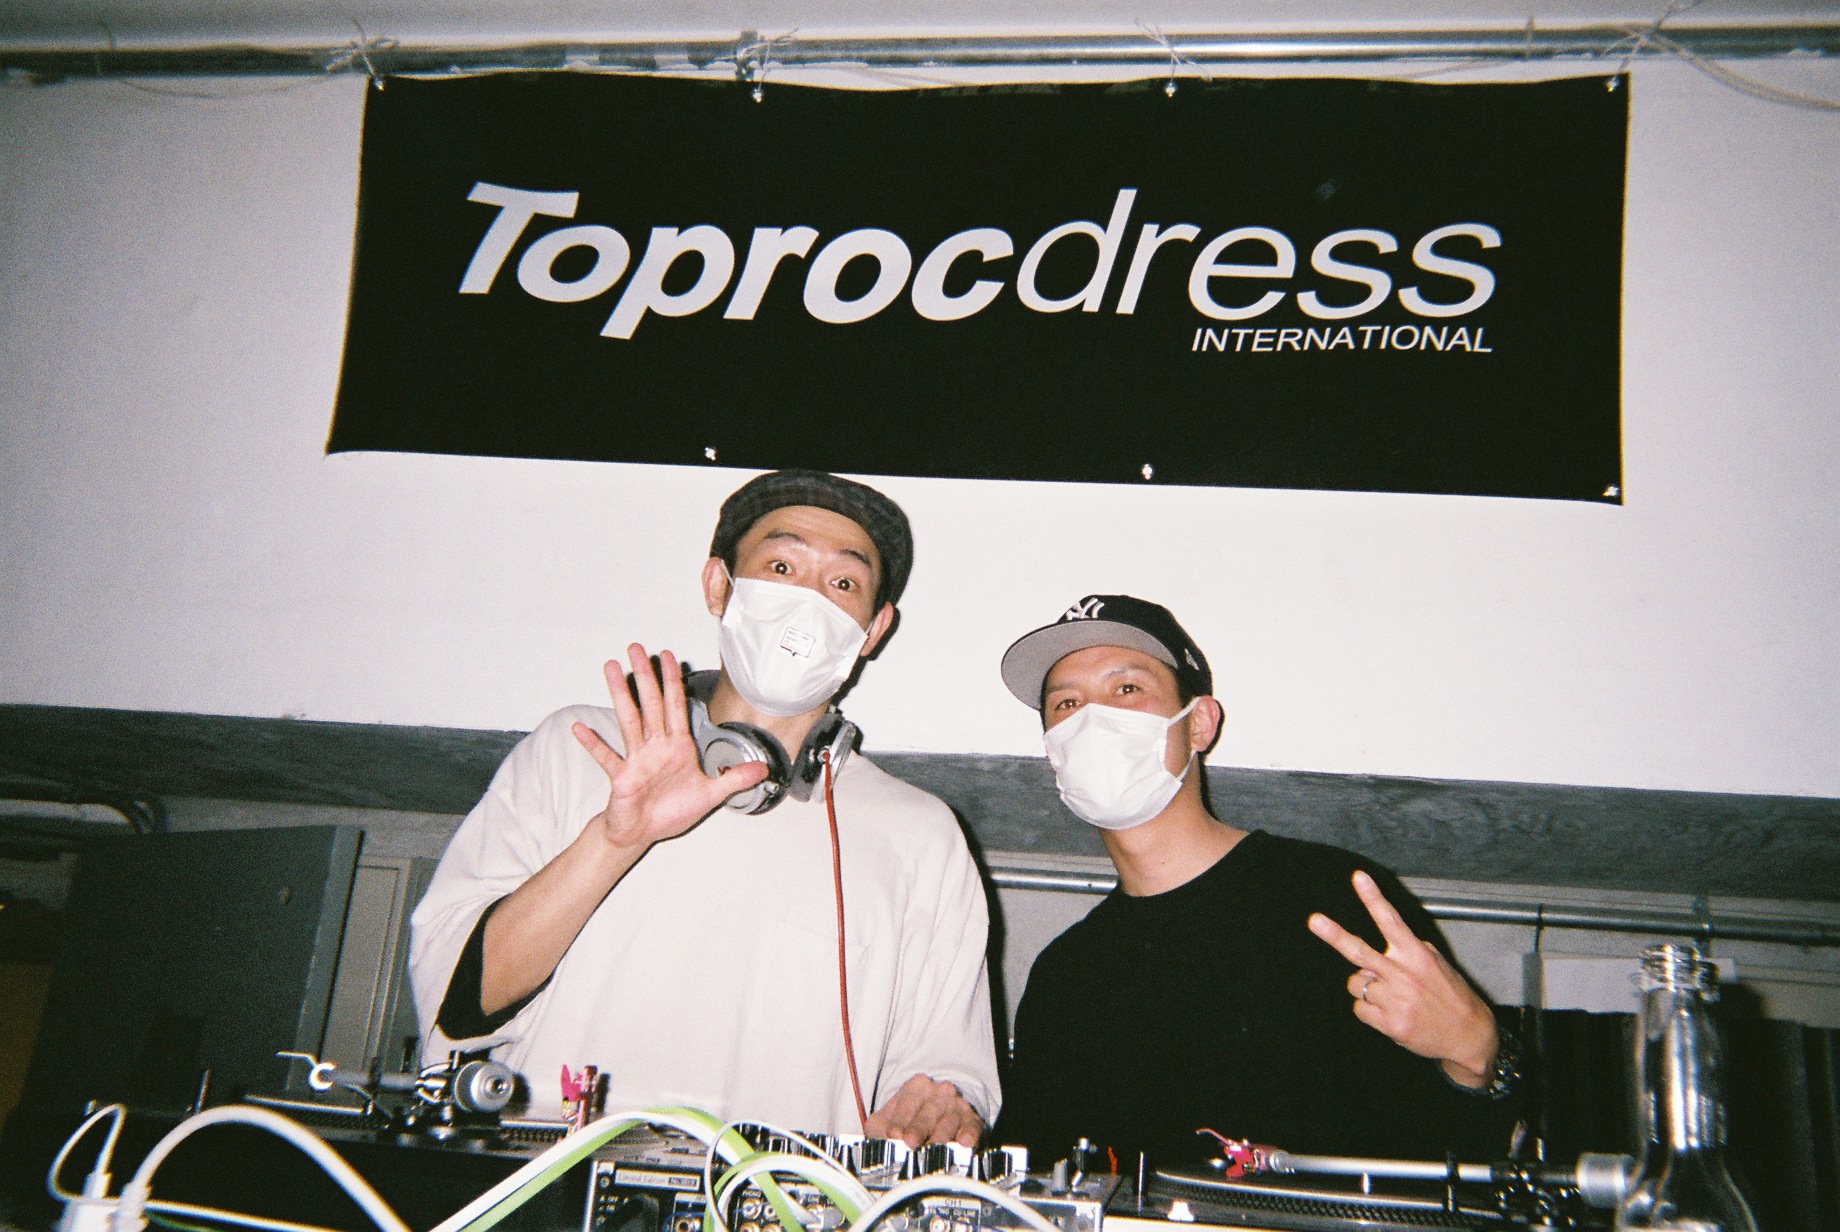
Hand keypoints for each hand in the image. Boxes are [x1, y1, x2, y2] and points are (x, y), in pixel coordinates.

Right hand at [571, 643, 769, 849]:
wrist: (643, 833)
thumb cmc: (670, 812)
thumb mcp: (710, 795)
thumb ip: (734, 779)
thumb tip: (764, 769)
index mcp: (676, 747)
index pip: (676, 706)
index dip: (673, 681)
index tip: (669, 655)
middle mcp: (655, 747)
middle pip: (650, 704)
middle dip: (645, 675)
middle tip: (636, 647)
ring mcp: (636, 759)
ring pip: (629, 720)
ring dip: (620, 694)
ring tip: (611, 668)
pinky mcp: (621, 777)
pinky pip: (606, 757)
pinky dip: (593, 744)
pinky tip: (580, 727)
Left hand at [865, 1075, 983, 1148]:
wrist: (937, 1122)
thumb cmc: (908, 1123)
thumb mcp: (888, 1121)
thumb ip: (880, 1129)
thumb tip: (877, 1143)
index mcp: (916, 1086)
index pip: (907, 1101)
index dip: (899, 1119)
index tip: (893, 1135)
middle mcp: (939, 1092)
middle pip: (928, 1110)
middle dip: (918, 1127)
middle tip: (910, 1143)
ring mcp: (957, 1105)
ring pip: (949, 1119)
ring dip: (941, 1136)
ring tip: (933, 1151)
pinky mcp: (972, 1120)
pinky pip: (972, 1125)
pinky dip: (969, 1133)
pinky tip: (963, 1142)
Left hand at [1307, 870, 1499, 1086]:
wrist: (1469, 1036)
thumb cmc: (1451, 995)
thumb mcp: (1436, 963)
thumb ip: (1407, 951)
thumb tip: (1376, 952)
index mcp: (1416, 955)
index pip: (1391, 921)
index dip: (1373, 898)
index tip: (1358, 877)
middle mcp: (1404, 975)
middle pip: (1360, 951)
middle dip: (1334, 935)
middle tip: (1314, 920)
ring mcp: (1395, 1000)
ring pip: (1356, 983)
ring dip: (1365, 987)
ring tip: (1390, 995)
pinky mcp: (1390, 1024)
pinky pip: (1359, 1009)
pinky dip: (1368, 1010)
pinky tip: (1390, 1012)